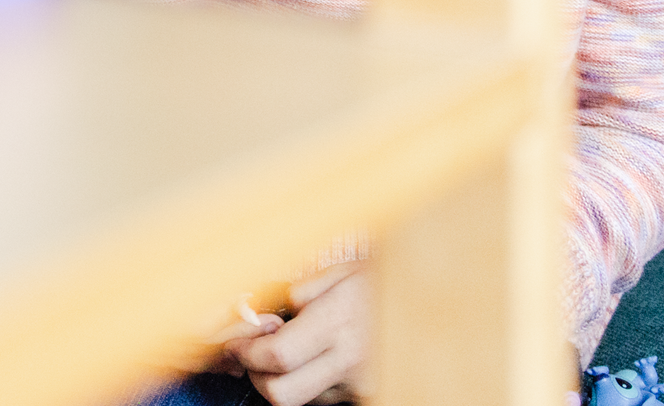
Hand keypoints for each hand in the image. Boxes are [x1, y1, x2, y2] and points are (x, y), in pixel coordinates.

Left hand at [224, 263, 368, 405]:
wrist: (426, 300)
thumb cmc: (381, 280)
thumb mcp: (337, 271)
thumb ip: (293, 292)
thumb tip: (255, 311)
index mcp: (339, 323)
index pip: (277, 356)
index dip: (247, 352)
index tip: (237, 342)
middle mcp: (350, 360)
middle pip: (281, 394)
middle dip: (257, 376)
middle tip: (252, 354)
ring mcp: (360, 382)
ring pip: (301, 398)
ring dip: (284, 379)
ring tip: (291, 347)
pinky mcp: (367, 393)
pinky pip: (324, 398)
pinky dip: (310, 382)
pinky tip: (316, 357)